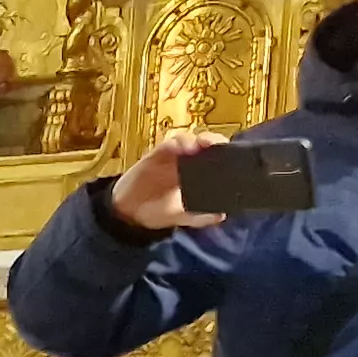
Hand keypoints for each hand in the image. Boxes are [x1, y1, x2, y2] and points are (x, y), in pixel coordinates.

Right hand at [109, 130, 232, 233]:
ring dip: (197, 139)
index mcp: (195, 175)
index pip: (213, 157)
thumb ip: (200, 217)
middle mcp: (184, 163)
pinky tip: (181, 148)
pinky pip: (167, 144)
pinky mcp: (155, 156)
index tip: (230, 153)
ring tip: (201, 144)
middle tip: (217, 145)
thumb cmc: (154, 213)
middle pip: (203, 143)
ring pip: (188, 139)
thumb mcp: (182, 217)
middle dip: (213, 140)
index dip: (222, 151)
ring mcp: (170, 158)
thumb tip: (221, 215)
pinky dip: (177, 143)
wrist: (126, 214)